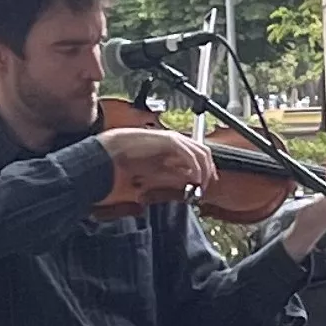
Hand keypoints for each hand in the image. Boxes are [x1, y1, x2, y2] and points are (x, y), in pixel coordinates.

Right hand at [97, 124, 216, 208]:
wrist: (117, 149)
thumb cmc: (132, 159)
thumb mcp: (158, 170)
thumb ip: (173, 173)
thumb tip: (188, 181)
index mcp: (175, 144)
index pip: (199, 154)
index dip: (207, 168)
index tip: (206, 183)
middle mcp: (178, 139)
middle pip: (204, 152)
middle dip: (208, 170)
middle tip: (205, 186)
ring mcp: (175, 139)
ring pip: (200, 153)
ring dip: (204, 170)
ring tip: (200, 185)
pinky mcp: (170, 141)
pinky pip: (189, 155)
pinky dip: (195, 167)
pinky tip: (193, 178)